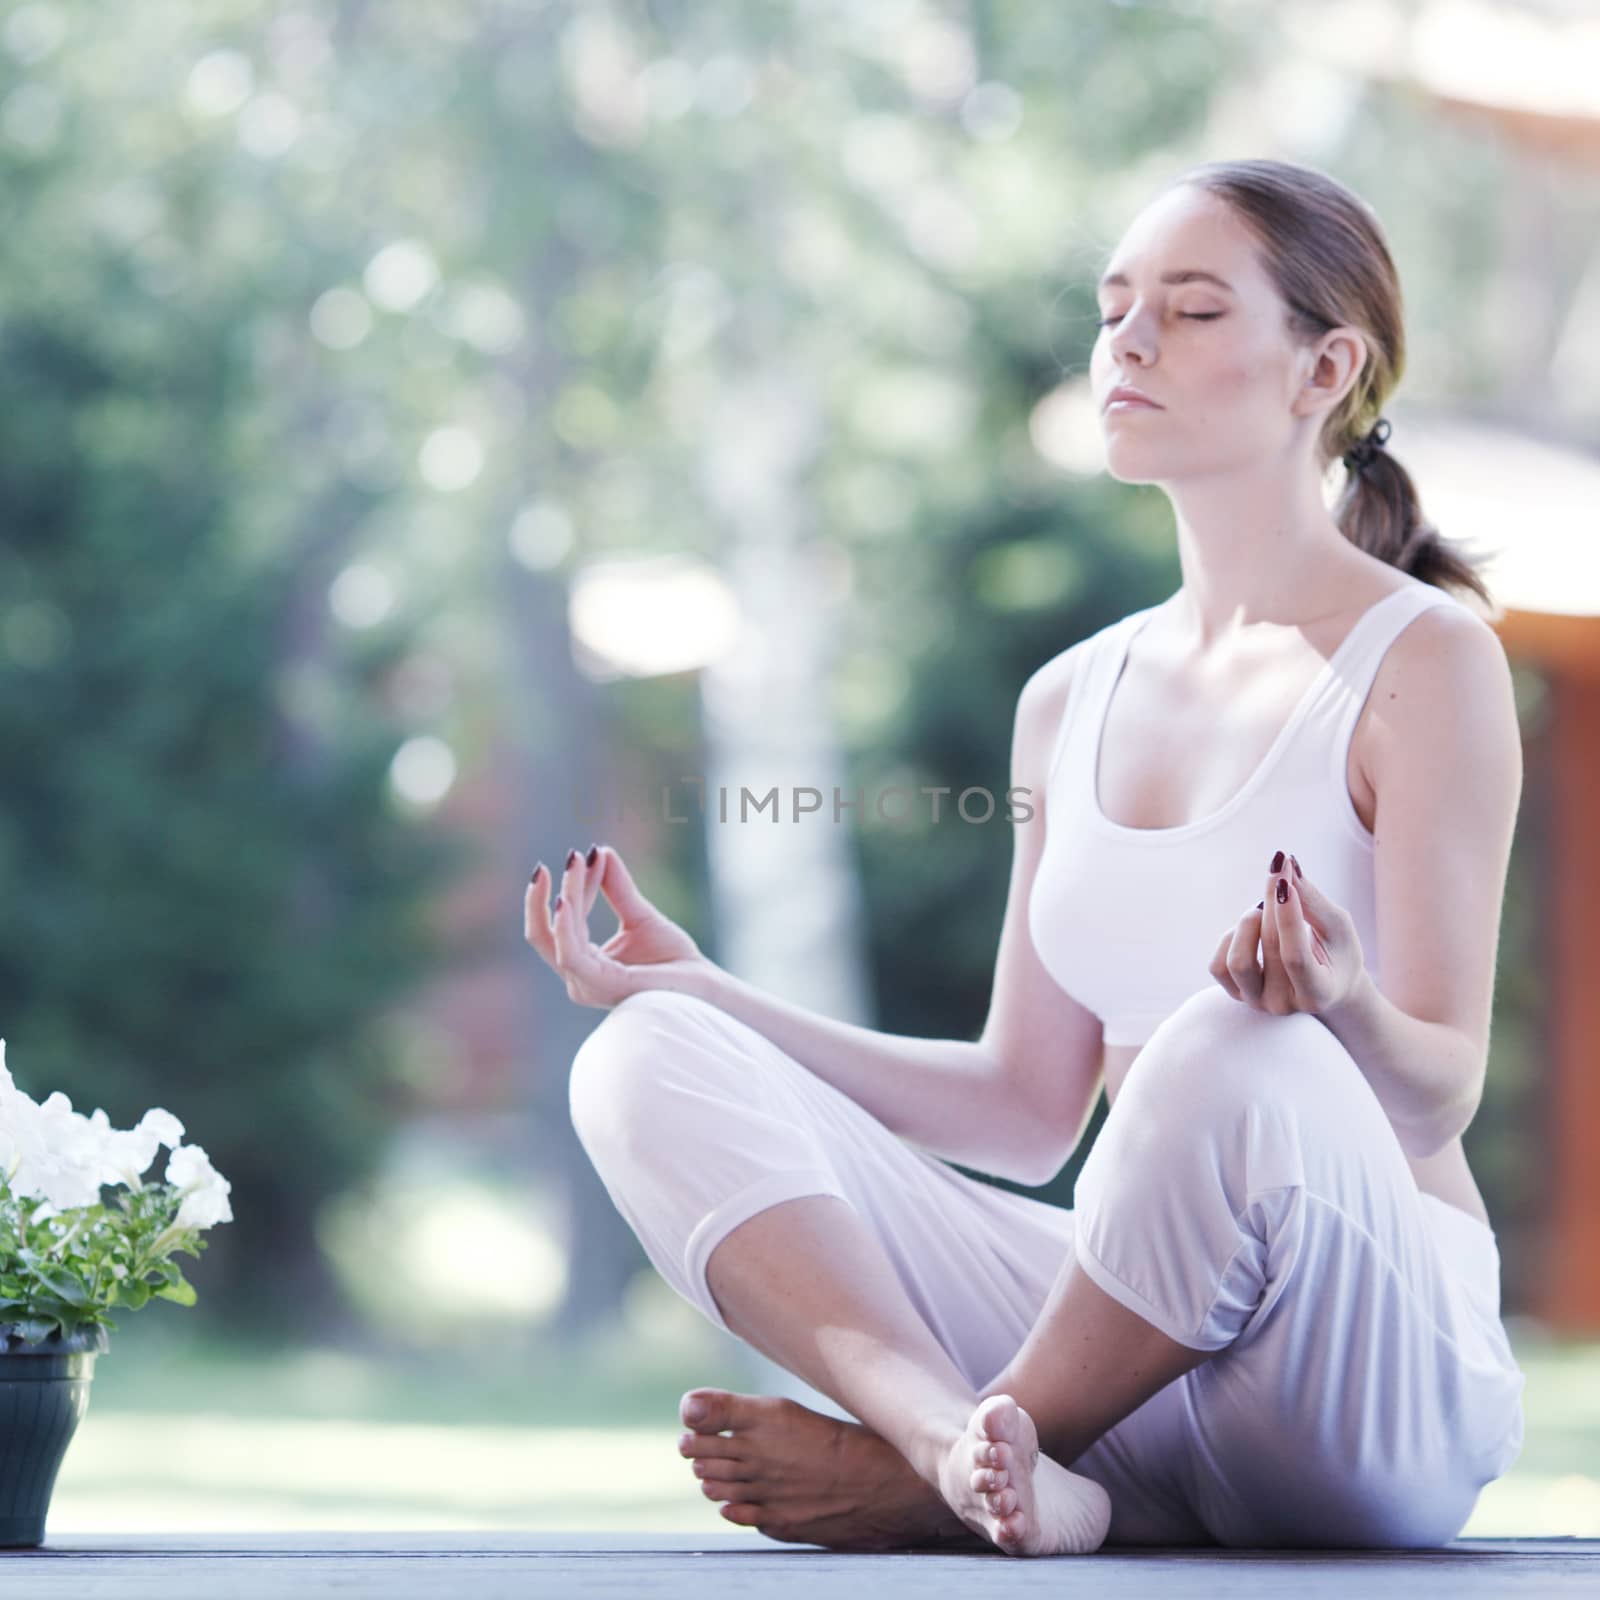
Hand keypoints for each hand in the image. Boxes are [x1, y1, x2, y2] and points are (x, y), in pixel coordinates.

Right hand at [524, 843, 712, 1009]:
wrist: (703, 982)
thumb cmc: (672, 956)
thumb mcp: (638, 914)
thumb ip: (616, 887)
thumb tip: (598, 850)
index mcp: (584, 964)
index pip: (562, 923)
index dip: (571, 887)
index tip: (584, 854)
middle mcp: (579, 978)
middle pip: (544, 933)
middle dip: (543, 894)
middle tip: (566, 857)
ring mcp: (587, 985)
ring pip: (557, 936)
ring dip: (565, 896)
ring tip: (574, 863)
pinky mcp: (601, 985)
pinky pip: (571, 954)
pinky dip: (564, 925)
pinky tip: (564, 899)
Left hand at [1209, 851, 1364, 1017]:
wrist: (1327, 986)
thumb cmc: (1337, 954)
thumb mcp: (1337, 928)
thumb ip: (1314, 901)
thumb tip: (1288, 864)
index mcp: (1317, 993)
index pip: (1295, 957)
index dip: (1288, 917)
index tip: (1286, 880)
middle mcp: (1284, 1004)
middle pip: (1269, 948)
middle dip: (1273, 901)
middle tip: (1280, 870)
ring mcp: (1257, 1002)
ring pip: (1238, 961)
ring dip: (1249, 923)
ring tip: (1264, 908)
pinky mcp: (1236, 994)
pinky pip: (1218, 965)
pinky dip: (1231, 938)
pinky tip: (1250, 927)